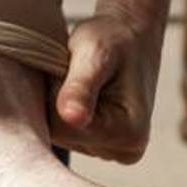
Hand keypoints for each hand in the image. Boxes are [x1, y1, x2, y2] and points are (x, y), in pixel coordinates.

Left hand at [51, 0, 163, 163]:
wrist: (131, 35)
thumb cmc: (114, 39)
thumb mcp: (95, 54)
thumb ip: (80, 87)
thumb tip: (72, 118)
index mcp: (129, 134)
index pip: (63, 128)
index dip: (56, 95)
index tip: (73, 70)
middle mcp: (123, 151)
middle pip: (61, 135)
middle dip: (57, 101)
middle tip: (76, 73)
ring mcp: (110, 151)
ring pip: (60, 133)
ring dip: (59, 104)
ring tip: (81, 81)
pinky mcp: (98, 145)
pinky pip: (64, 132)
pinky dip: (62, 109)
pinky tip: (79, 93)